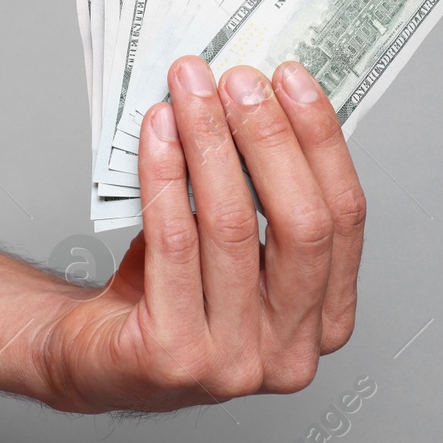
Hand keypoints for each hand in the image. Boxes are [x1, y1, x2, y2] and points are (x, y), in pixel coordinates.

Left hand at [39, 57, 366, 413]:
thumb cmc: (171, 298)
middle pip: (300, 225)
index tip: (292, 81)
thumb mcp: (238, 253)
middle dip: (270, 138)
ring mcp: (234, 363)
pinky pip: (173, 243)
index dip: (321, 142)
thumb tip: (264, 98)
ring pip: (232, 227)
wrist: (98, 361)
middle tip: (239, 80)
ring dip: (210, 142)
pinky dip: (166, 175)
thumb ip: (264, 197)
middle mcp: (290, 352)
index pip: (344, 219)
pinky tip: (158, 134)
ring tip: (190, 91)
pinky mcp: (172, 356)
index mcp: (326, 322)